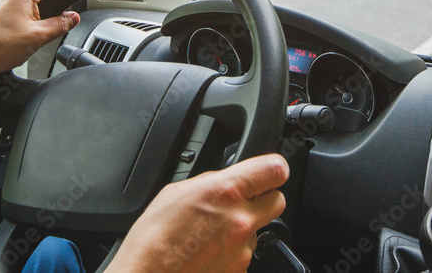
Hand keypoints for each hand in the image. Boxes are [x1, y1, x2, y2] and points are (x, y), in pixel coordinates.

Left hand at [0, 0, 79, 76]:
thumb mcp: (38, 37)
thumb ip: (60, 25)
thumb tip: (73, 17)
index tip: (61, 13)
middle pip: (37, 0)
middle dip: (44, 16)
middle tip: (41, 33)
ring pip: (24, 11)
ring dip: (30, 24)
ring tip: (24, 41)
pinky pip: (12, 19)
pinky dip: (17, 29)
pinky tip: (13, 44)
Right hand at [108, 154, 288, 272]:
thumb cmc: (154, 238)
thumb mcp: (177, 191)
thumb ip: (211, 182)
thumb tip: (226, 180)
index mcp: (226, 192)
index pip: (275, 170)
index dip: (273, 169)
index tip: (268, 172)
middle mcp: (241, 220)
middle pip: (277, 201)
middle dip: (263, 200)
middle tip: (241, 203)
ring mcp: (243, 250)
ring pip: (258, 230)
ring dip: (242, 229)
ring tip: (210, 234)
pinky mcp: (240, 271)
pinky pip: (244, 255)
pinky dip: (231, 253)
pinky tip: (208, 252)